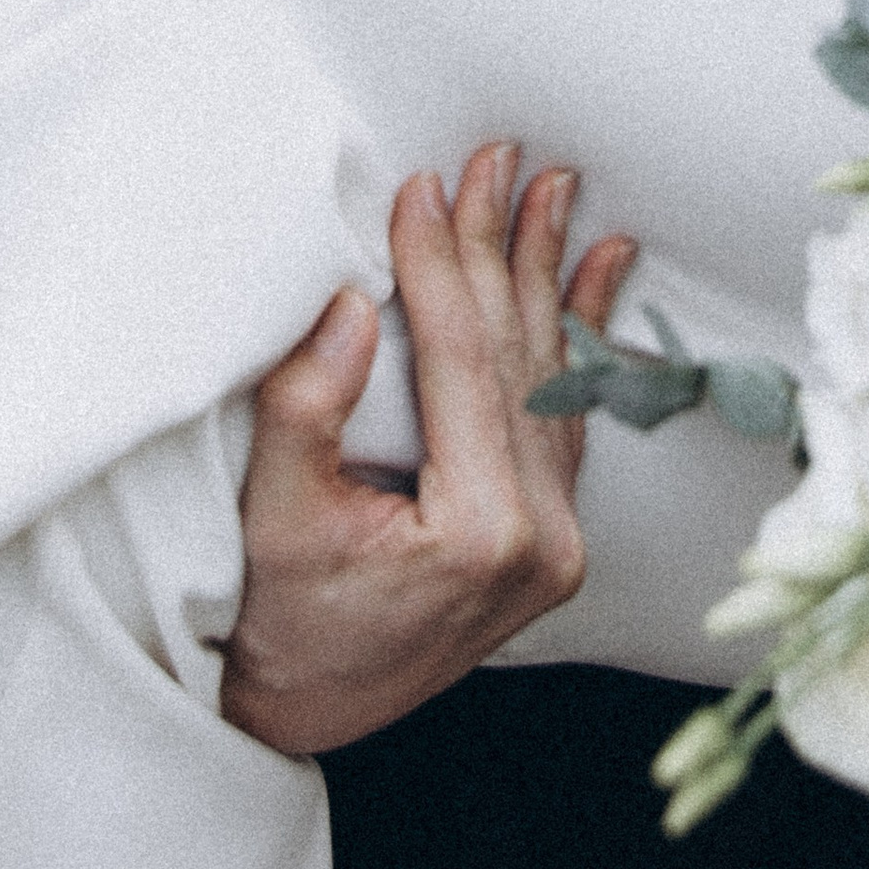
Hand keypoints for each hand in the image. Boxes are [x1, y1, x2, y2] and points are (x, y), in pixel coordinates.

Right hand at [219, 142, 635, 758]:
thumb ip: (305, 411)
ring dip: (548, 276)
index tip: (424, 185)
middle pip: (517, 357)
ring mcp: (559, 543)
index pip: (463, 361)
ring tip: (555, 192)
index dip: (440, 264)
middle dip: (502, 247)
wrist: (299, 711)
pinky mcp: (554, 541)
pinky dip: (579, 338)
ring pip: (553, 378)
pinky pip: (569, 419)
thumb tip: (349, 307)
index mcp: (482, 533)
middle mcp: (542, 538)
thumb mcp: (271, 516)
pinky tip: (597, 274)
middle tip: (498, 157)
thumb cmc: (274, 619)